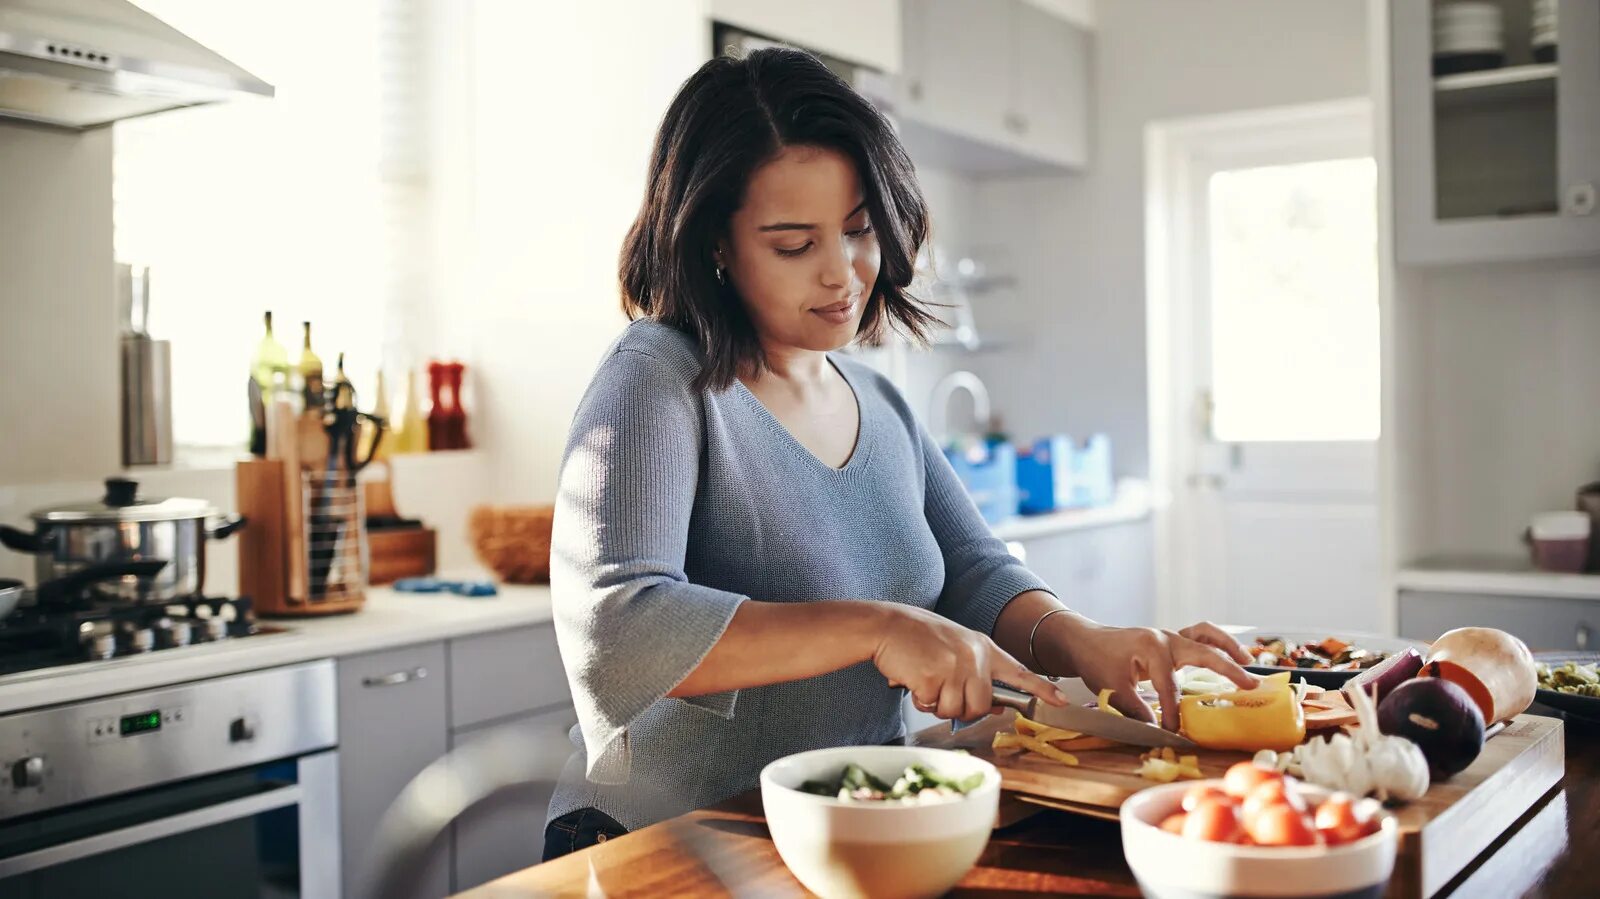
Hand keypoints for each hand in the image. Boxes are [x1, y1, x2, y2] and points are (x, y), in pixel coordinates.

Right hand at [872, 605, 1068, 721]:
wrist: (888, 625)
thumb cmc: (919, 639)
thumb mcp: (956, 649)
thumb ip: (978, 673)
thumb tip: (998, 706)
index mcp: (983, 647)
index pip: (1019, 672)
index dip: (1041, 689)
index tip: (1062, 701)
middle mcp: (974, 656)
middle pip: (981, 705)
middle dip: (961, 707)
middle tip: (942, 690)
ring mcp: (954, 666)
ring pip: (957, 710)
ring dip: (938, 704)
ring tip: (926, 680)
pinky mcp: (933, 677)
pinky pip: (932, 706)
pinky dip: (920, 700)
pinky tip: (913, 679)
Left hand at [1041, 616, 1257, 730]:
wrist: (1085, 641)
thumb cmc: (1096, 661)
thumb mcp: (1111, 688)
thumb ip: (1135, 709)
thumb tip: (1157, 730)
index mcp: (1151, 648)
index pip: (1170, 687)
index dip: (1173, 712)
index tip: (1173, 732)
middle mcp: (1166, 638)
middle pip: (1203, 653)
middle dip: (1228, 670)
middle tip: (1250, 686)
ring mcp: (1170, 636)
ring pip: (1206, 635)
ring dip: (1228, 647)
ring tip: (1248, 662)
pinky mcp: (1170, 640)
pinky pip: (1199, 636)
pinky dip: (1216, 643)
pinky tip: (1231, 655)